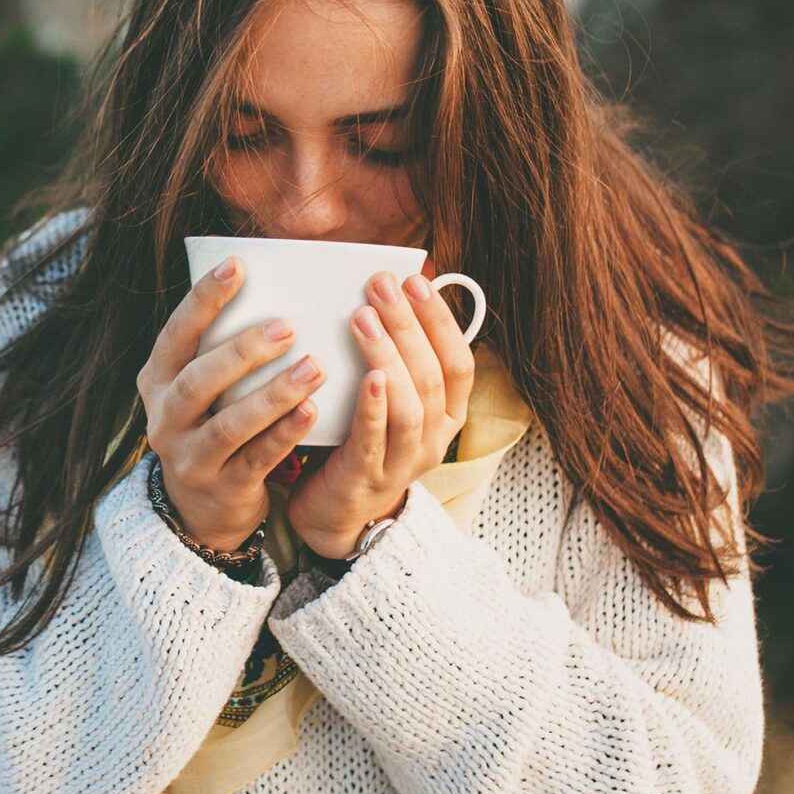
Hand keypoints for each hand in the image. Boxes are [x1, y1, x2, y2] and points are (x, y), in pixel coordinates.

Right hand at [138, 256, 326, 551]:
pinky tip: (312, 411)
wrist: (201, 508)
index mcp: (157, 381)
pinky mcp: (222, 488)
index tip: (237, 265)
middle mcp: (164, 419)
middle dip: (242, 351)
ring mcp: (190, 458)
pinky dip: (284, 434)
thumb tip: (270, 284)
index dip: (204, 300)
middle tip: (287, 326)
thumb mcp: (199, 388)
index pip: (176, 334)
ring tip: (313, 366)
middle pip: (198, 381)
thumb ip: (218, 349)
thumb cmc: (211, 424)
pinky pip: (255, 458)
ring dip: (273, 394)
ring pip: (229, 424)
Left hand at [286, 259, 477, 560]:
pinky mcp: (368, 478)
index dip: (440, 321)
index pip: (459, 363)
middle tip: (381, 285)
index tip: (417, 281)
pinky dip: (375, 406)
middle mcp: (434, 439)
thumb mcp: (388, 400)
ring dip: (389, 355)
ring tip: (363, 317)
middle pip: (431, 376)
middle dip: (409, 325)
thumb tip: (386, 294)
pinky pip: (376, 438)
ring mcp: (404, 462)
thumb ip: (395, 359)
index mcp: (447, 416)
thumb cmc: (359, 441)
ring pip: (410, 405)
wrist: (335, 513)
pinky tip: (368, 377)